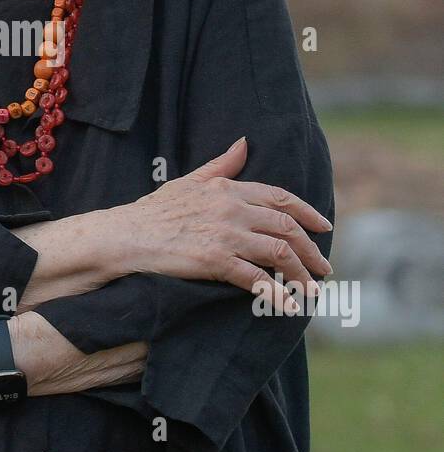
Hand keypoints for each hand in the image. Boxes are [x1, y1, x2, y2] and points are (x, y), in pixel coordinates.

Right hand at [126, 137, 332, 312]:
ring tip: (312, 291)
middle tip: (325, 269)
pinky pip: (256, 279)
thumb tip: (244, 143)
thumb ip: (221, 165)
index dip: (308, 213)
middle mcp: (232, 208)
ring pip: (279, 253)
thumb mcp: (189, 181)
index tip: (324, 228)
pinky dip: (277, 295)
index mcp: (228, 188)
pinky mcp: (215, 260)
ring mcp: (225, 234)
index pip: (281, 198)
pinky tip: (289, 308)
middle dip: (311, 250)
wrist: (126, 235)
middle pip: (287, 227)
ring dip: (302, 274)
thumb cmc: (154, 211)